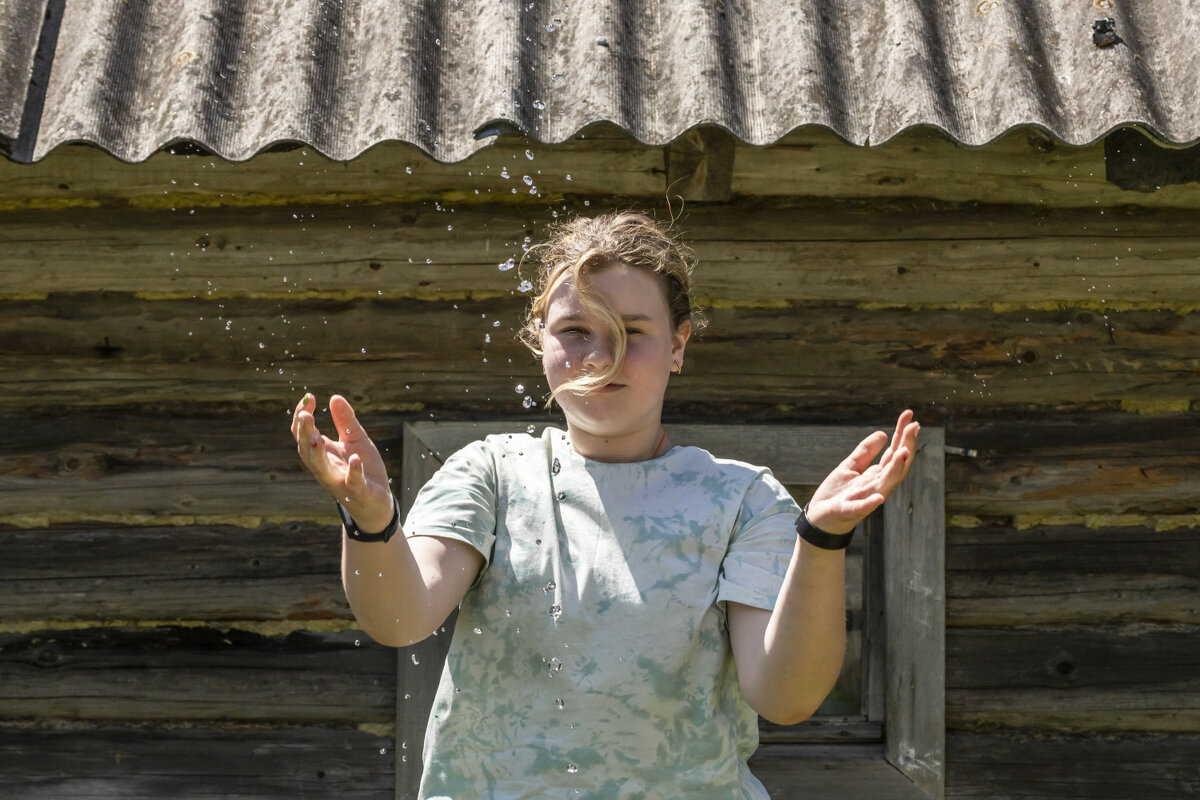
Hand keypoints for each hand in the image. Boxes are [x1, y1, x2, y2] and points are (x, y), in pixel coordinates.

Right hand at [291, 393, 393, 531]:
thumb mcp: (356, 440)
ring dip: (317, 454)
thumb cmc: (363, 469)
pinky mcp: (356, 491)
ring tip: (316, 437)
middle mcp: (324, 468)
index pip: (304, 434)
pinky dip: (352, 471)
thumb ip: (346, 421)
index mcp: (322, 453)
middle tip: (305, 414)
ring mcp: (338, 481)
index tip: (308, 397)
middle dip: (304, 432)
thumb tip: (334, 397)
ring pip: (321, 468)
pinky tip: (354, 459)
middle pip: (306, 450)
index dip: (303, 416)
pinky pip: (352, 481)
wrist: (378, 501)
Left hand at [805, 410, 919, 534]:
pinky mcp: (849, 510)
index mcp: (877, 475)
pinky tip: (878, 498)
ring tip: (903, 451)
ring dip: (896, 469)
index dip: (902, 434)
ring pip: (885, 484)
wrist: (821, 519)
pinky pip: (862, 508)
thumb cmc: (838, 494)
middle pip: (896, 465)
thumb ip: (865, 452)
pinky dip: (870, 503)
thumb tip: (883, 433)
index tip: (910, 415)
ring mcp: (865, 499)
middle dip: (906, 446)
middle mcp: (876, 486)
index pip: (894, 452)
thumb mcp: (850, 467)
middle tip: (914, 426)